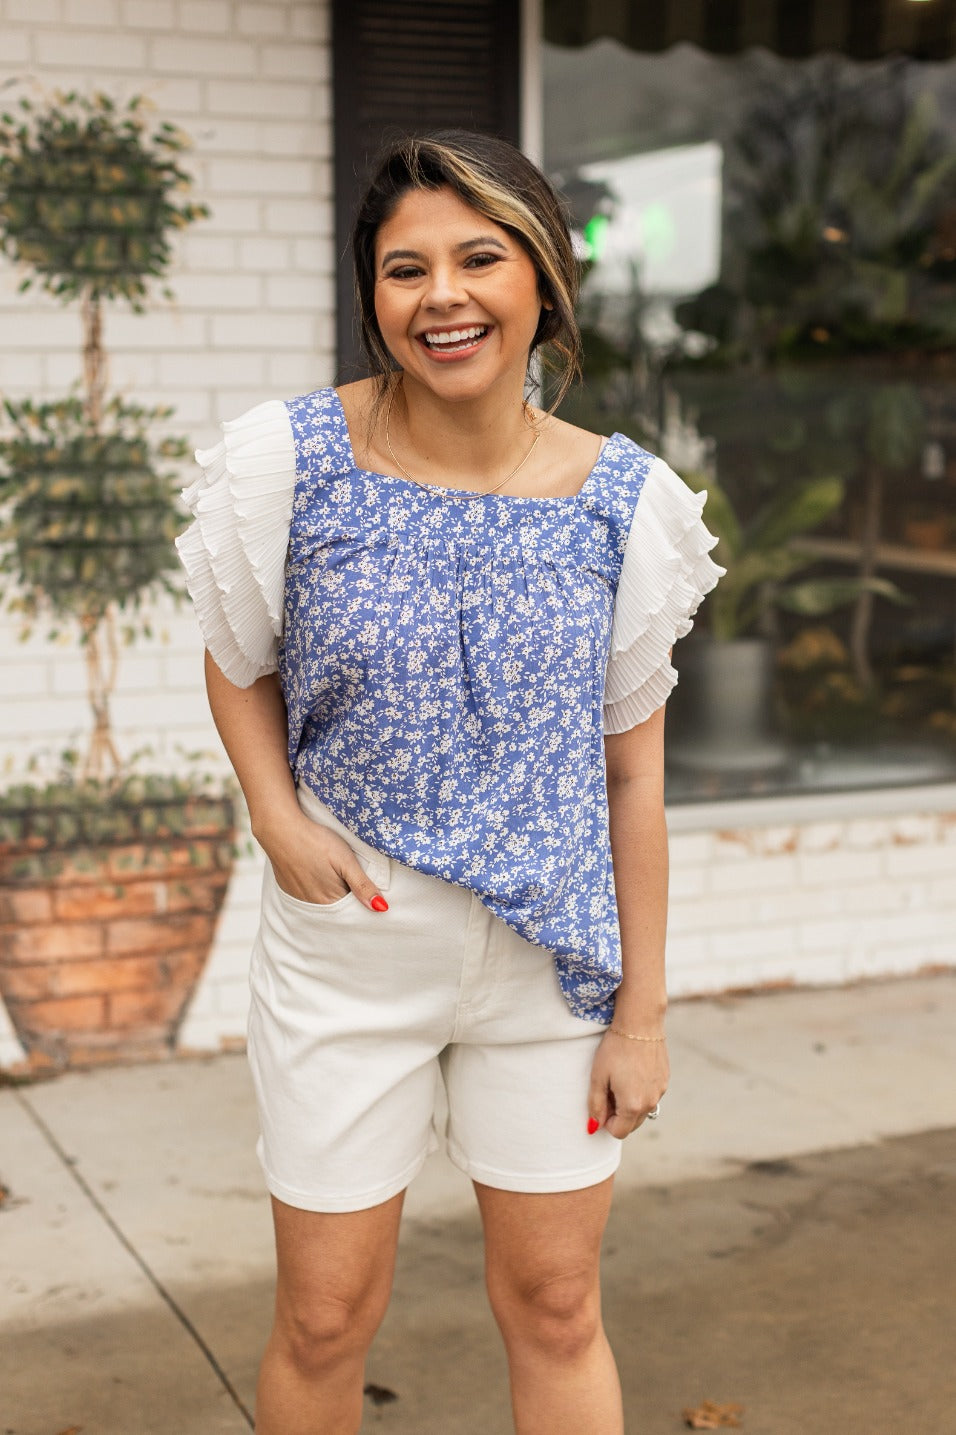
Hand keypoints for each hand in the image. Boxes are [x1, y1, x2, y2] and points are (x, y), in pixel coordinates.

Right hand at [258, 810, 386, 910]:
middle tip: (348, 874)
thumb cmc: (316, 841)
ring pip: (322, 900)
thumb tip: (381, 908)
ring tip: (332, 871)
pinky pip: (307, 894)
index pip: (353, 908)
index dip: (362, 897)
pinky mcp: (288, 888)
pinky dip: (315, 887)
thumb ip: (362, 885)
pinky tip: (317, 871)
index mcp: (330, 901)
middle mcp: (313, 904)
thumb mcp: (346, 860)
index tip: (367, 885)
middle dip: (348, 896)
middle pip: (338, 906)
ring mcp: (298, 897)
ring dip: (331, 892)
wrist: (280, 828)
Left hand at [587, 1030, 668, 1138]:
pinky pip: (651, 1096)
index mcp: (632, 1105)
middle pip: (632, 1124)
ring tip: (621, 1079)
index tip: (601, 1102)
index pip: (618, 1131)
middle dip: (619, 1115)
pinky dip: (641, 1092)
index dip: (606, 1121)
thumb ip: (596, 1105)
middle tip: (609, 1090)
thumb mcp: (598, 1077)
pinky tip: (634, 1071)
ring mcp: (660, 1091)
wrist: (640, 1023)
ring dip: (631, 1104)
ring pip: (643, 1110)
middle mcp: (650, 1102)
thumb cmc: (615, 1048)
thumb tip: (594, 1127)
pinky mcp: (665, 1080)